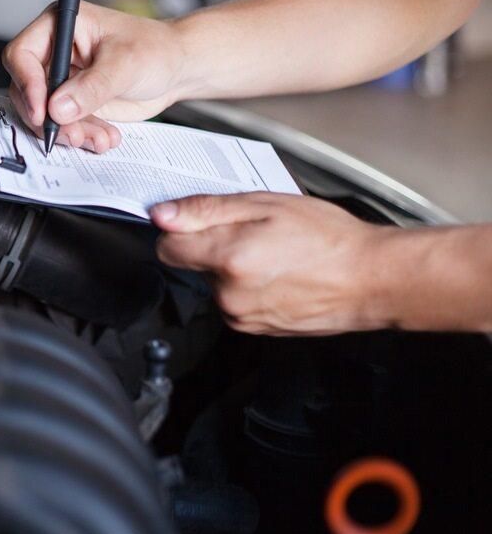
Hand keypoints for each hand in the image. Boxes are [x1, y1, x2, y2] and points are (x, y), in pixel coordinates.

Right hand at [2, 2, 188, 152]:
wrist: (176, 70)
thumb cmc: (156, 49)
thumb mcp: (125, 64)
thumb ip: (92, 87)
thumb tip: (58, 107)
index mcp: (60, 26)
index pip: (22, 54)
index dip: (27, 84)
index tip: (43, 110)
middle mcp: (56, 53)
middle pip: (27, 90)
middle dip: (48, 117)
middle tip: (70, 133)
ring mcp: (63, 80)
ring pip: (44, 114)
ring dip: (68, 132)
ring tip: (97, 138)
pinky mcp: (73, 103)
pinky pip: (64, 126)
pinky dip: (82, 136)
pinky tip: (104, 137)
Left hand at [151, 193, 393, 335]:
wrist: (371, 279)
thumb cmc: (329, 238)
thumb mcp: (266, 204)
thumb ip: (206, 209)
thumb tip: (163, 214)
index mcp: (228, 258)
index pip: (167, 248)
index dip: (179, 229)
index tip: (197, 220)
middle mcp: (229, 294)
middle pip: (194, 265)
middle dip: (214, 246)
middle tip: (255, 232)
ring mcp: (242, 315)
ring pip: (215, 284)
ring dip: (233, 268)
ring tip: (274, 253)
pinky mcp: (255, 329)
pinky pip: (235, 301)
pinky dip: (248, 287)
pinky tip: (279, 273)